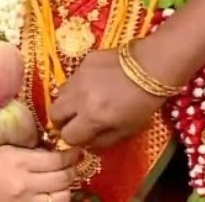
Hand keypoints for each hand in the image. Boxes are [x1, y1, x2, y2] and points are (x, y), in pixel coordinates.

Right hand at [0, 146, 80, 201]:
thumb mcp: (1, 153)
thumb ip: (28, 154)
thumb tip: (53, 155)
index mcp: (17, 162)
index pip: (57, 160)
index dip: (70, 156)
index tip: (73, 153)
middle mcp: (24, 184)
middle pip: (63, 180)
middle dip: (70, 172)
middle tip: (69, 168)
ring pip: (61, 199)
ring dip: (64, 191)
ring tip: (59, 185)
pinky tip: (48, 197)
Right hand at [49, 49, 166, 149]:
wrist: (151, 66)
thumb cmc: (143, 102)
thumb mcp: (128, 129)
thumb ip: (104, 140)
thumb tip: (88, 143)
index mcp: (91, 117)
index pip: (67, 136)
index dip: (74, 139)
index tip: (82, 136)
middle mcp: (79, 98)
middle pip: (53, 114)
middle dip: (62, 121)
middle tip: (75, 120)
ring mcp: (79, 78)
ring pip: (59, 94)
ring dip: (67, 102)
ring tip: (82, 102)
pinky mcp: (83, 62)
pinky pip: (72, 78)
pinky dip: (77, 86)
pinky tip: (94, 84)